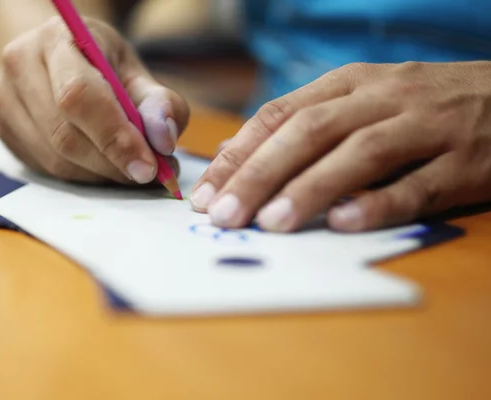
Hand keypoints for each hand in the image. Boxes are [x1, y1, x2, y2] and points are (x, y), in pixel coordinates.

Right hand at [0, 16, 188, 183]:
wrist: (61, 57)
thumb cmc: (103, 63)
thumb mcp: (137, 71)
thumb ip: (159, 103)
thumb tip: (163, 141)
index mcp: (56, 39)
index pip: (79, 95)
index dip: (115, 137)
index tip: (148, 167)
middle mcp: (20, 65)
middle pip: (64, 134)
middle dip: (112, 163)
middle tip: (148, 174)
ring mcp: (4, 99)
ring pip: (55, 159)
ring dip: (100, 175)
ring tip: (129, 168)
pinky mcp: (3, 130)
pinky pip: (45, 169)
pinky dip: (82, 177)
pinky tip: (102, 166)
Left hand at [191, 61, 490, 231]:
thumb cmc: (422, 106)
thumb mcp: (360, 102)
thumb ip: (302, 125)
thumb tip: (236, 153)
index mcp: (350, 83)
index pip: (279, 115)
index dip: (239, 154)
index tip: (205, 193)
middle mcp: (382, 98)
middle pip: (309, 132)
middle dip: (259, 174)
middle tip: (223, 215)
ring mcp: (426, 126)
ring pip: (358, 153)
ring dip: (309, 188)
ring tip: (269, 223)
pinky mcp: (466, 160)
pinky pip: (419, 183)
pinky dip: (379, 203)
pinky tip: (343, 223)